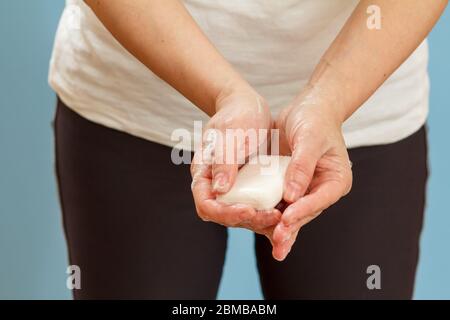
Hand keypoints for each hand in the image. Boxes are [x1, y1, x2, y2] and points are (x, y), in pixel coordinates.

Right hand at [191, 85, 280, 237]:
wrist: (249, 106)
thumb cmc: (237, 114)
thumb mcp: (231, 134)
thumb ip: (223, 161)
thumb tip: (219, 189)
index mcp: (204, 174)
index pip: (207, 205)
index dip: (225, 213)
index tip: (249, 210)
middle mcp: (216, 185)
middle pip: (226, 215)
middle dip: (249, 220)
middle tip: (274, 216)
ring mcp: (233, 187)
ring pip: (243, 215)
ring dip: (261, 221)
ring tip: (283, 219)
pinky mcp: (249, 187)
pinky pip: (256, 206)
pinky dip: (268, 214)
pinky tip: (286, 214)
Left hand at [271, 88, 352, 260]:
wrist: (307, 109)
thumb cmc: (314, 120)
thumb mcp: (309, 138)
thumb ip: (301, 166)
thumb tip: (292, 195)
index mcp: (335, 180)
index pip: (319, 200)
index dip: (303, 211)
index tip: (287, 220)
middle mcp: (320, 189)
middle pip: (305, 213)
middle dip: (291, 228)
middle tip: (279, 242)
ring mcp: (303, 190)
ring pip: (291, 213)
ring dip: (280, 229)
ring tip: (274, 246)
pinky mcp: (286, 187)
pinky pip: (277, 203)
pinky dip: (268, 214)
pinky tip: (257, 225)